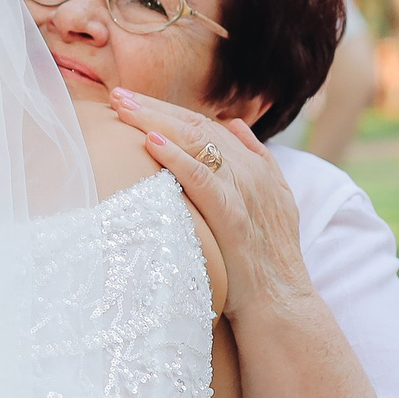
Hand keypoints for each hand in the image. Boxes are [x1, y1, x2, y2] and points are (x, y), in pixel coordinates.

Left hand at [114, 88, 309, 316]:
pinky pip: (201, 178)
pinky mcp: (233, 215)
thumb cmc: (265, 261)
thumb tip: (236, 124)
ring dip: (156, 120)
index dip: (170, 110)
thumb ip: (255, 160)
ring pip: (196, 143)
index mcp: (255, 167)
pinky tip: (150, 142)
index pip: (207, 126)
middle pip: (197, 126)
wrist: (281, 304)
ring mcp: (243, 191)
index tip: (135, 100)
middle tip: (117, 93)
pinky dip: (176, 157)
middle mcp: (250, 172)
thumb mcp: (270, 202)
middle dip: (155, 107)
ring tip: (122, 106)